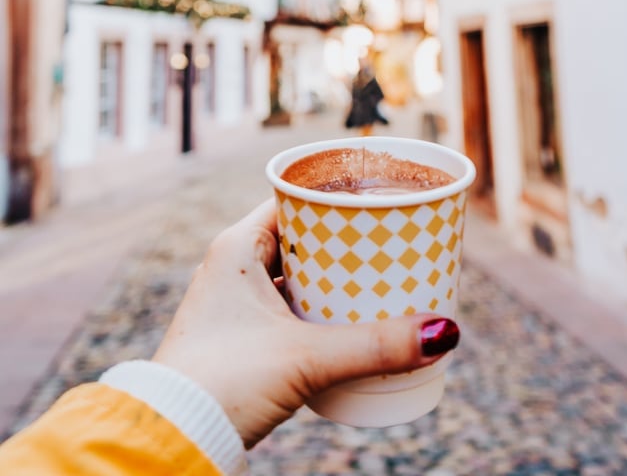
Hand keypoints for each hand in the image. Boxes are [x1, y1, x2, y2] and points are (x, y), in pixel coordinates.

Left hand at [153, 199, 459, 447]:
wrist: (172, 437)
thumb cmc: (223, 383)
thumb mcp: (307, 359)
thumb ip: (375, 345)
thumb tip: (443, 332)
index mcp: (237, 247)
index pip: (294, 200)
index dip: (336, 198)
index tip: (377, 199)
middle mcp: (232, 266)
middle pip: (300, 237)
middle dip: (344, 243)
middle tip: (390, 243)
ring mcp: (233, 303)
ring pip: (294, 275)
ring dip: (332, 280)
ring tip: (379, 283)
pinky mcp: (239, 336)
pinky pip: (286, 307)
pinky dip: (316, 309)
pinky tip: (345, 323)